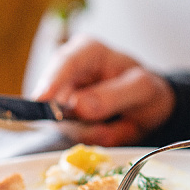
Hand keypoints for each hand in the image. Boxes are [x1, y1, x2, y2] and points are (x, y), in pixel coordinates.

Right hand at [31, 35, 174, 146]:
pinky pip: (74, 136)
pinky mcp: (64, 120)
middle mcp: (67, 71)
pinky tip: (110, 129)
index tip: (42, 99)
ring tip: (119, 123)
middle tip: (110, 126)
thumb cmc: (144, 89)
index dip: (52, 80)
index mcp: (88, 51)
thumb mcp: (142, 89)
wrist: (147, 106)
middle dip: (83, 121)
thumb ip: (114, 95)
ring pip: (64, 124)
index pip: (65, 62)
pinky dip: (95, 138)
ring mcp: (62, 97)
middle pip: (56, 100)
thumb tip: (78, 105)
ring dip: (94, 131)